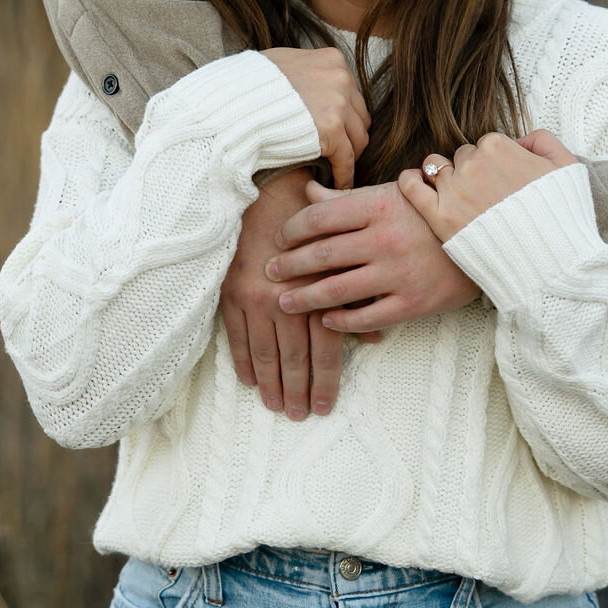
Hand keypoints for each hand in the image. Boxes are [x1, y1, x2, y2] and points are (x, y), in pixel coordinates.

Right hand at [221, 168, 377, 418]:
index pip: (324, 346)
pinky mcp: (231, 292)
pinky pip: (235, 335)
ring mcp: (255, 297)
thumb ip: (358, 297)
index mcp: (317, 288)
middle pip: (294, 356)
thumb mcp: (345, 254)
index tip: (325, 407)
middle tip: (299, 416)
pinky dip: (242, 360)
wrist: (268, 192)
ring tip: (275, 406)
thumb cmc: (315, 225)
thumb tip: (377, 338)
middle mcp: (285, 296)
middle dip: (297, 390)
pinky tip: (249, 380)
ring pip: (264, 352)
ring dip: (270, 384)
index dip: (326, 380)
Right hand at [262, 47, 370, 187]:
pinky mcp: (332, 129)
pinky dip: (344, 174)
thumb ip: (305, 72)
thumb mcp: (282, 64)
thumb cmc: (249, 86)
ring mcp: (338, 102)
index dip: (344, 115)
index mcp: (331, 59)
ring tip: (337, 169)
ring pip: (358, 138)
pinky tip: (337, 184)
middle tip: (338, 152)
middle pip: (359, 115)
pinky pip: (347, 159)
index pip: (351, 92)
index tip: (335, 130)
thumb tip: (309, 82)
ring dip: (349, 155)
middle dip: (349, 134)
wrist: (233, 104)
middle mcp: (340, 77)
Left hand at [267, 180, 479, 332]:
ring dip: (304, 298)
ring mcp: (399, 273)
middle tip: (269, 271)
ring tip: (284, 302)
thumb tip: (306, 192)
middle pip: (322, 254)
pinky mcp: (413, 303)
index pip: (321, 217)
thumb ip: (348, 198)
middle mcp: (385, 239)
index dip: (293, 228)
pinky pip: (367, 318)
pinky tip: (325, 321)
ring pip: (337, 290)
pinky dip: (341, 322)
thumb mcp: (393, 194)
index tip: (279, 238)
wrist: (488, 238)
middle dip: (289, 265)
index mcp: (379, 206)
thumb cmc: (433, 212)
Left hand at [398, 129, 576, 241]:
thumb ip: (542, 140)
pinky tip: (412, 182)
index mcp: (499, 147)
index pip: (486, 145)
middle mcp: (472, 164)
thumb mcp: (567, 167)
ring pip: (435, 168)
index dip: (494, 163)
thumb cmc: (562, 218)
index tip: (501, 182)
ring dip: (443, 177)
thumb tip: (519, 139)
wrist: (551, 263)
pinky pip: (411, 187)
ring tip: (455, 195)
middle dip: (471, 171)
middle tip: (485, 196)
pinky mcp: (439, 218)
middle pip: (462, 157)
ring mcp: (454, 191)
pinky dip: (409, 181)